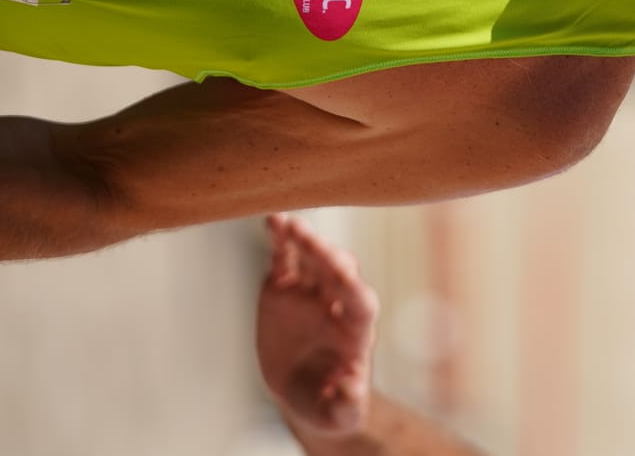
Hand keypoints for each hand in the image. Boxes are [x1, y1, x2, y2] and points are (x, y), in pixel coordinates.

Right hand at [258, 213, 380, 436]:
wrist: (304, 388)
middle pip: (339, 273)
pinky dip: (280, 238)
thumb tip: (350, 391)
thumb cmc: (329, 403)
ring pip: (314, 258)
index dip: (354, 293)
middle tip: (311, 241)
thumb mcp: (338, 414)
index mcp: (356, 332)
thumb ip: (345, 406)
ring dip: (305, 240)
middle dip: (327, 257)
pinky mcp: (286, 285)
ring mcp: (313, 290)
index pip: (361, 306)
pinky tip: (273, 220)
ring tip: (289, 225)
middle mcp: (338, 303)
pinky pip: (285, 257)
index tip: (345, 281)